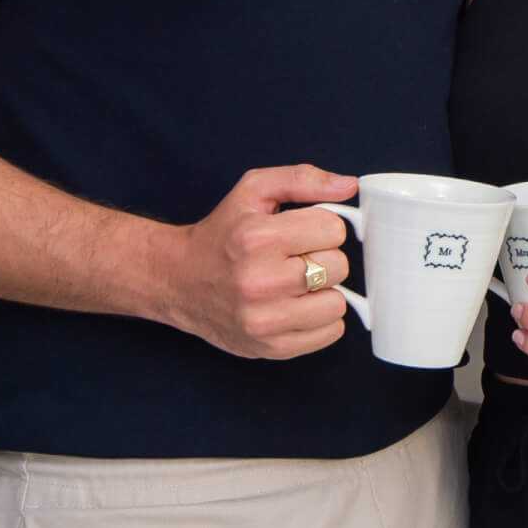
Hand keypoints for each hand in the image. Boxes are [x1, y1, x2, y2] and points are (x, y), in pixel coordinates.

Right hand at [147, 165, 356, 359]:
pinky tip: (296, 307)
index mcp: (257, 237)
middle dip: (323, 258)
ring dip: (323, 292)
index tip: (302, 233)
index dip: (322, 227)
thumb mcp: (253, 191)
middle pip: (338, 266)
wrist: (178, 281)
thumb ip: (302, 180)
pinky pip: (329, 333)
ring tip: (296, 284)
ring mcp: (265, 319)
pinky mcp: (271, 347)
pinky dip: (320, 319)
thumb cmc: (222, 234)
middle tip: (296, 258)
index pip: (333, 229)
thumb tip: (349, 186)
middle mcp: (260, 281)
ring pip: (337, 303)